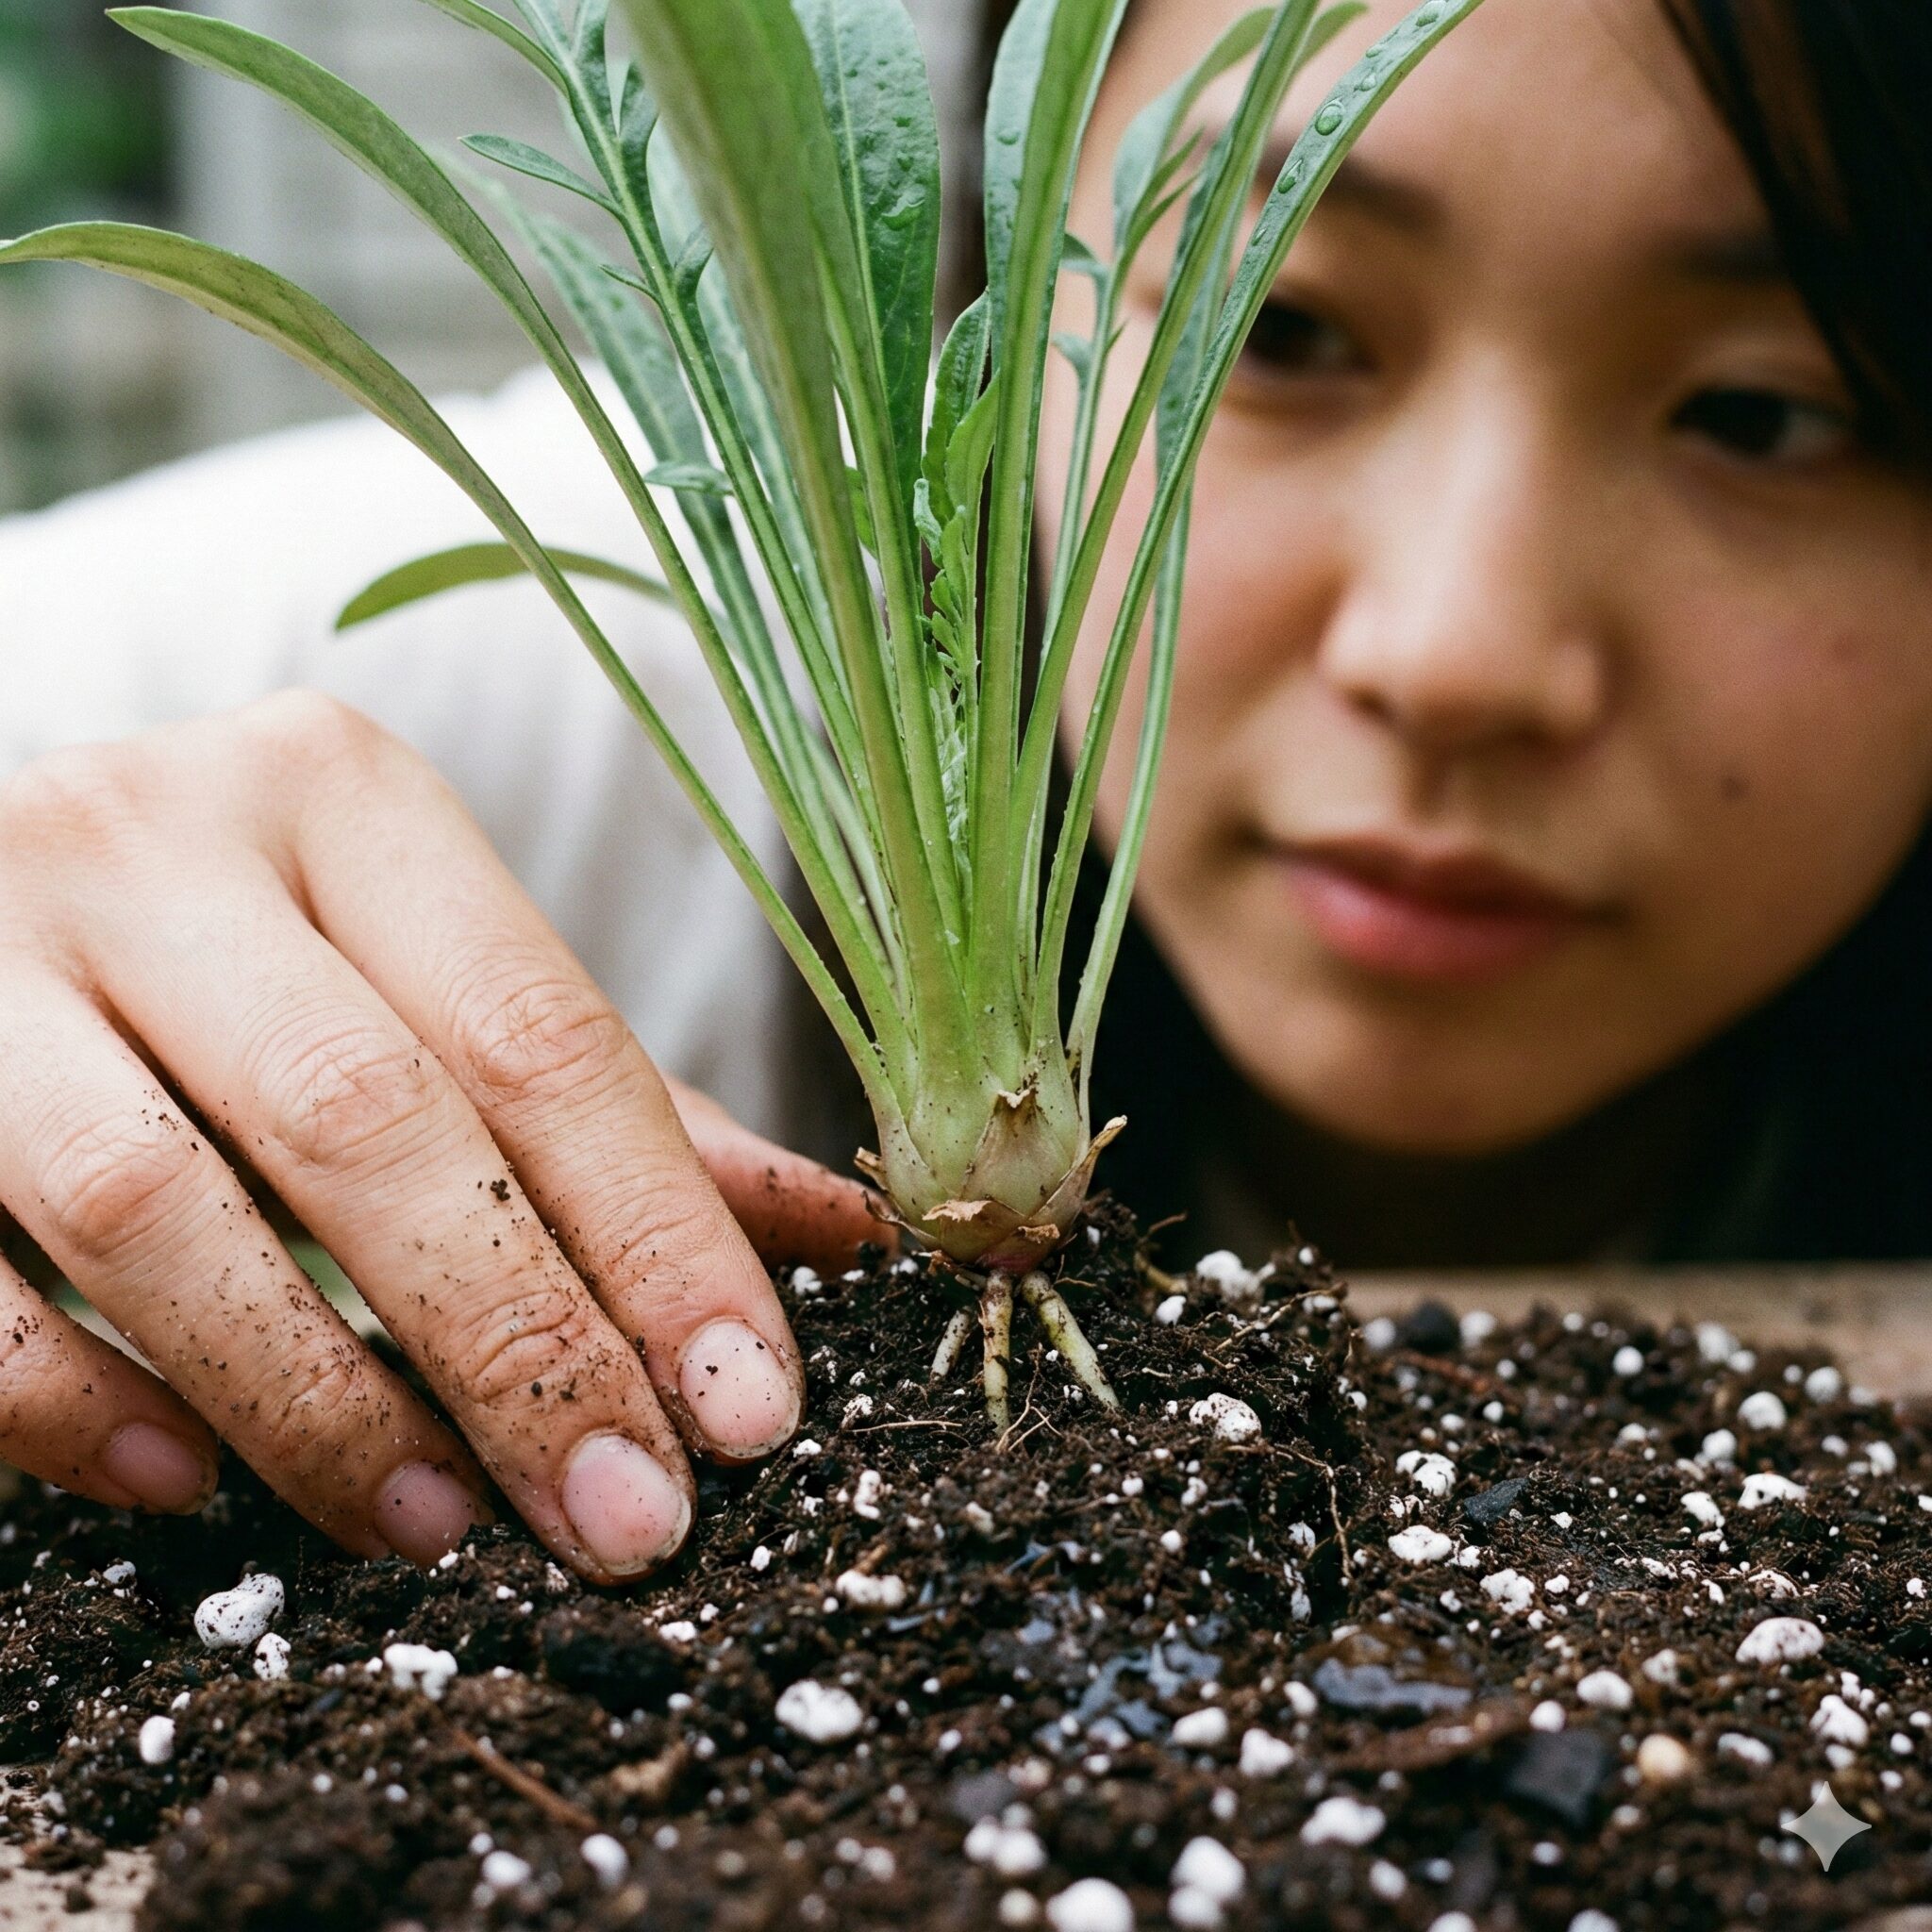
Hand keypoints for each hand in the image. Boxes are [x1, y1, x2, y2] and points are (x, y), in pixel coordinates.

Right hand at [0, 693, 875, 1580]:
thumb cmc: (253, 948)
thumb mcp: (433, 979)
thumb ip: (614, 1114)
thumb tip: (831, 1243)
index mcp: (342, 793)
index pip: (540, 1036)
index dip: (658, 1236)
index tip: (748, 1407)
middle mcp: (155, 838)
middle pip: (369, 1119)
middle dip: (518, 1340)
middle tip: (625, 1513)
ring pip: (150, 1205)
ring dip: (315, 1396)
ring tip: (441, 1523)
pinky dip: (76, 1407)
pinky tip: (192, 1488)